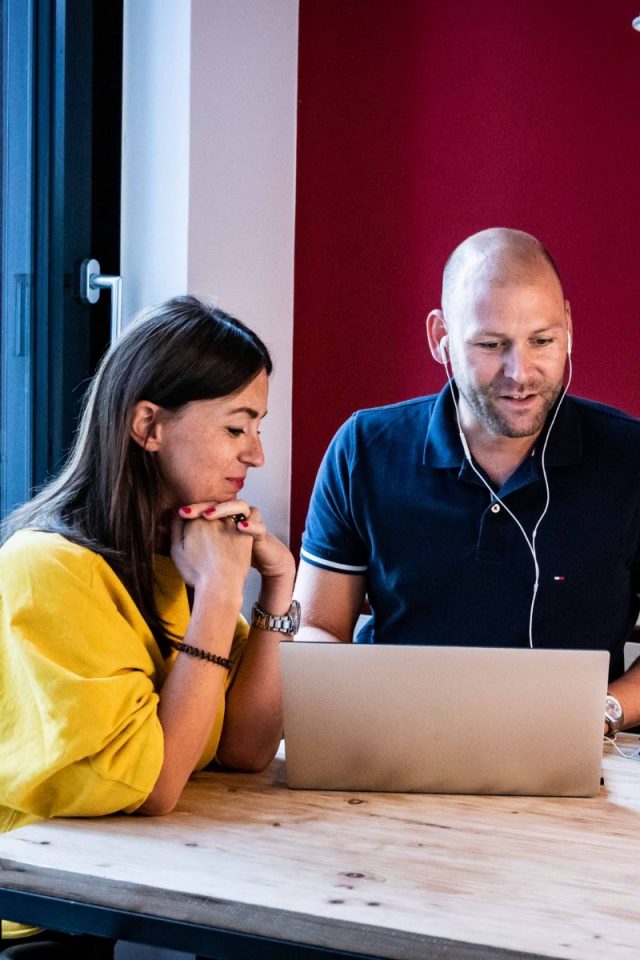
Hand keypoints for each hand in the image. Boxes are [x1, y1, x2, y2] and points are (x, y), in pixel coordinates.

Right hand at [170, 500, 252, 595]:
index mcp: (195, 521)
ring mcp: (231, 524)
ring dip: (226, 517)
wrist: (220, 586)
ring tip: (224, 536)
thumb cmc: (197, 572)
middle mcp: (214, 519)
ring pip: (228, 512)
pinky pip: (248, 518)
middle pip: (211, 510)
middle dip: (208, 517)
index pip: (193, 510)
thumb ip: (175, 528)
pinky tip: (241, 529)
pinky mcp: (245, 532)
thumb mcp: (177, 551)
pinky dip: (246, 521)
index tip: (193, 529)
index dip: (192, 518)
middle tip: (209, 537)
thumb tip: (173, 511)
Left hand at [176, 500, 294, 589]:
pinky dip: (251, 525)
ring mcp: (246, 525)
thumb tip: (170, 520)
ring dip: (226, 508)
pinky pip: (258, 525)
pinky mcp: (258, 535)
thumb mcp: (194, 551)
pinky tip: (240, 528)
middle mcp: (231, 519)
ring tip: (210, 516)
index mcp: (216, 521)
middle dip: (205, 506)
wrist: (236, 580)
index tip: (181, 513)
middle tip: (190, 513)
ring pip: (241, 506)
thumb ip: (182, 534)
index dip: (193, 508)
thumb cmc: (213, 565)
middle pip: (219, 503)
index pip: (204, 506)